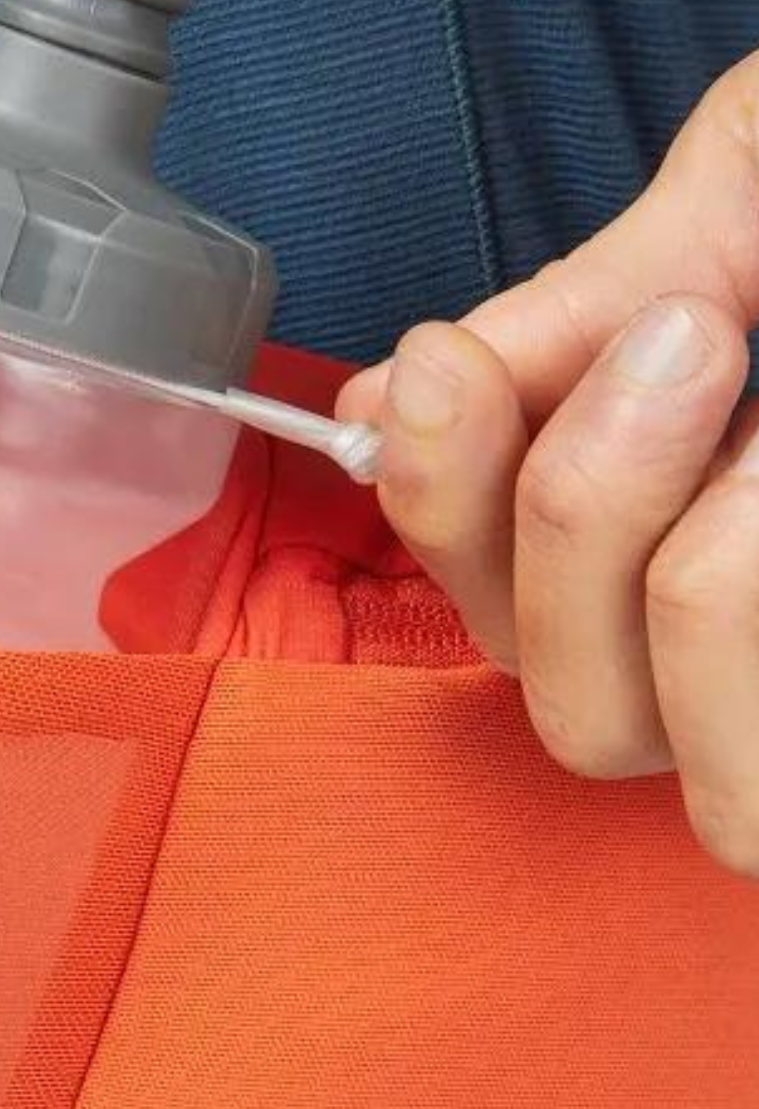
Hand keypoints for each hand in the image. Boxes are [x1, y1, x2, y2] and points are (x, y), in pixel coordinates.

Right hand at [337, 51, 758, 875]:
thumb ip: (581, 305)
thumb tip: (386, 407)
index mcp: (674, 519)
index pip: (495, 604)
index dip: (446, 510)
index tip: (458, 366)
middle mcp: (747, 639)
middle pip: (590, 721)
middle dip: (586, 533)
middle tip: (697, 340)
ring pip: (727, 803)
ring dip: (714, 600)